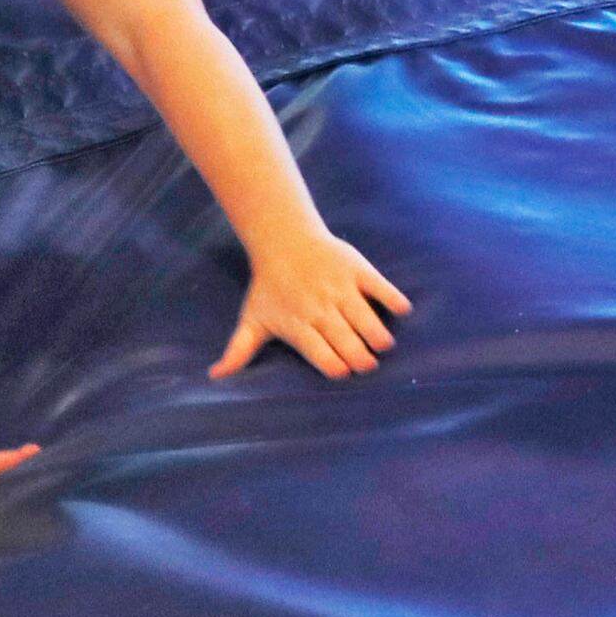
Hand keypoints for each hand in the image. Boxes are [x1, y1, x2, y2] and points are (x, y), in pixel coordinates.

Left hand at [218, 227, 410, 380]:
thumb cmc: (269, 287)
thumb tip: (215, 376)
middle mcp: (320, 308)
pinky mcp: (357, 270)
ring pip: (365, 318)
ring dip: (377, 336)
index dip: (334, 366)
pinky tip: (400, 311)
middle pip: (346, 341)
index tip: (342, 373)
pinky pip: (380, 286)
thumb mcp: (252, 319)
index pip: (320, 353)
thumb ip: (239, 351)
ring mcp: (340, 288)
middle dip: (360, 358)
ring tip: (382, 345)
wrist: (284, 240)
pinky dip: (392, 299)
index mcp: (297, 324)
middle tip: (368, 365)